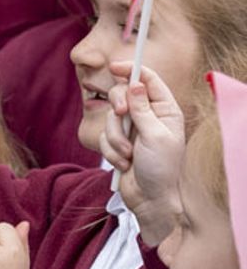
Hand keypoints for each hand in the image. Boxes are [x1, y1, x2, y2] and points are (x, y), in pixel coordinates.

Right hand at [99, 63, 184, 245]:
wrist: (150, 201)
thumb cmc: (161, 170)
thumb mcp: (155, 136)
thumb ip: (142, 108)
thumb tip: (135, 84)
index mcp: (165, 111)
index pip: (148, 80)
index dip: (132, 70)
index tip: (115, 67)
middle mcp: (148, 116)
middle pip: (123, 94)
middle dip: (118, 106)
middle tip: (119, 114)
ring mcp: (132, 129)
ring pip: (110, 117)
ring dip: (115, 137)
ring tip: (127, 155)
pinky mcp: (117, 142)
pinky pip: (104, 135)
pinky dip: (110, 150)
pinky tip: (124, 163)